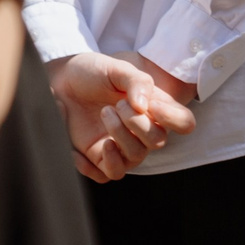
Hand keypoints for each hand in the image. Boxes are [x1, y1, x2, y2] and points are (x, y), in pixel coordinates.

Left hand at [45, 51, 197, 182]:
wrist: (60, 81)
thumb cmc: (93, 72)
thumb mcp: (117, 69)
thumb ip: (137, 82)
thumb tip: (144, 107)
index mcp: (155, 107)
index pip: (184, 123)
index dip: (174, 119)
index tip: (150, 105)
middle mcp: (142, 130)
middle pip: (158, 142)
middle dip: (137, 123)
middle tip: (116, 104)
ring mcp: (121, 145)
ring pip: (135, 158)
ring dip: (120, 136)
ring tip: (103, 113)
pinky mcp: (98, 157)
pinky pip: (108, 174)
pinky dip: (97, 163)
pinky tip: (83, 146)